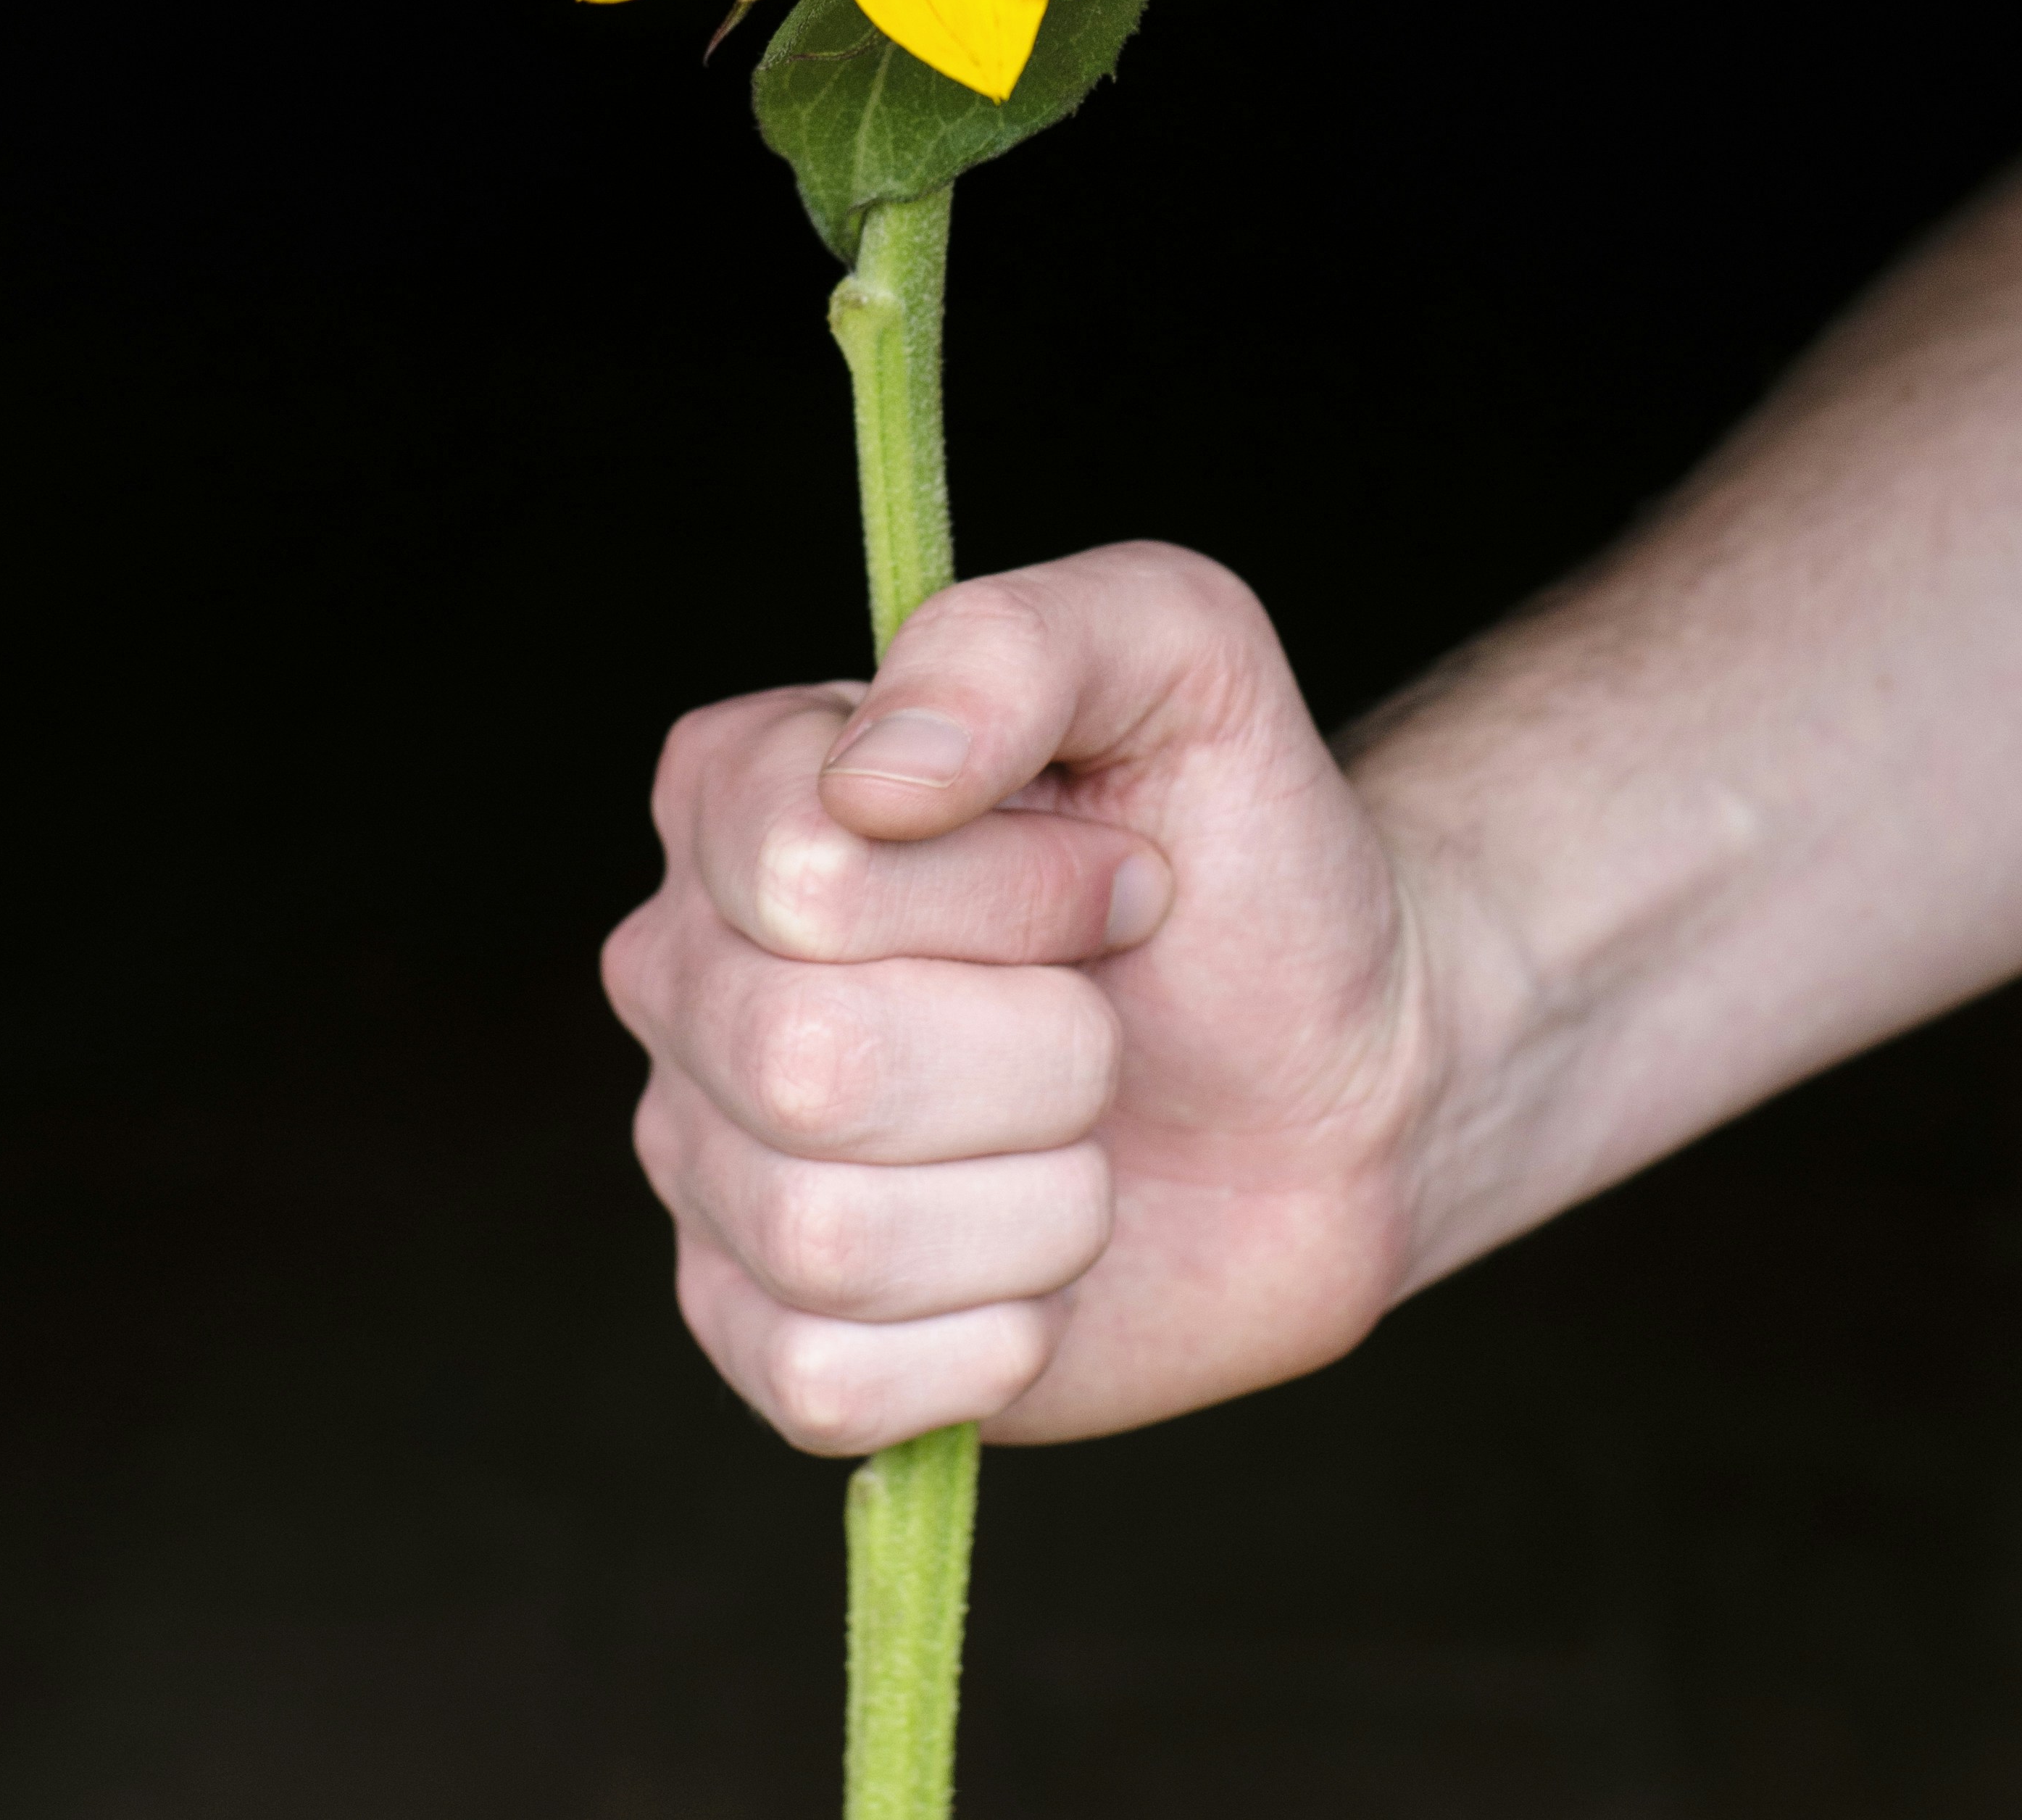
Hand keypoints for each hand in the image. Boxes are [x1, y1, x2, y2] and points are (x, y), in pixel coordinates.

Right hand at [601, 542, 1432, 1453]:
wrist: (1336, 1074)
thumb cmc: (1241, 850)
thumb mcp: (1180, 656)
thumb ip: (1023, 642)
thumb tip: (878, 777)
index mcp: (738, 791)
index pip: (804, 869)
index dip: (1010, 891)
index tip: (1120, 870)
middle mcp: (685, 970)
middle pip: (808, 1060)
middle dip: (1040, 1051)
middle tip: (1107, 1011)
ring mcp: (710, 1159)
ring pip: (828, 1232)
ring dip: (1039, 1198)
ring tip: (1084, 1132)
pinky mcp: (772, 1331)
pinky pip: (826, 1379)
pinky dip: (990, 1338)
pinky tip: (1040, 1262)